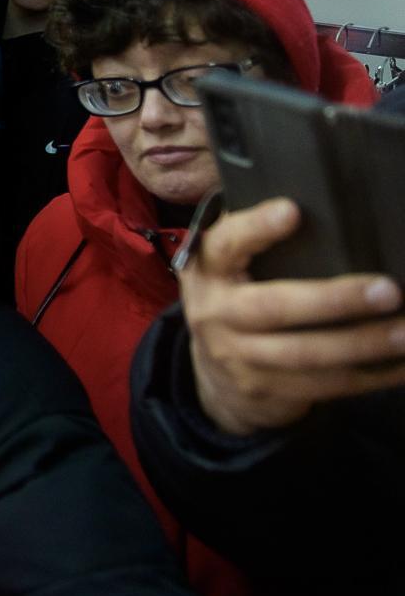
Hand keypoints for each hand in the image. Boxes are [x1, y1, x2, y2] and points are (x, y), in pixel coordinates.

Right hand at [180, 197, 404, 435]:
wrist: (215, 375)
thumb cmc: (236, 299)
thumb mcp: (229, 269)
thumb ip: (256, 242)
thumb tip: (321, 207)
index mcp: (209, 270)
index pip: (226, 244)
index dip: (256, 229)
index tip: (293, 211)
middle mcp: (216, 312)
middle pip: (276, 307)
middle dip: (335, 300)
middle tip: (389, 290)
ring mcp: (238, 356)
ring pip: (306, 354)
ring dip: (363, 344)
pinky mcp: (265, 388)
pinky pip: (324, 385)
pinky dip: (369, 377)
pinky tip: (401, 364)